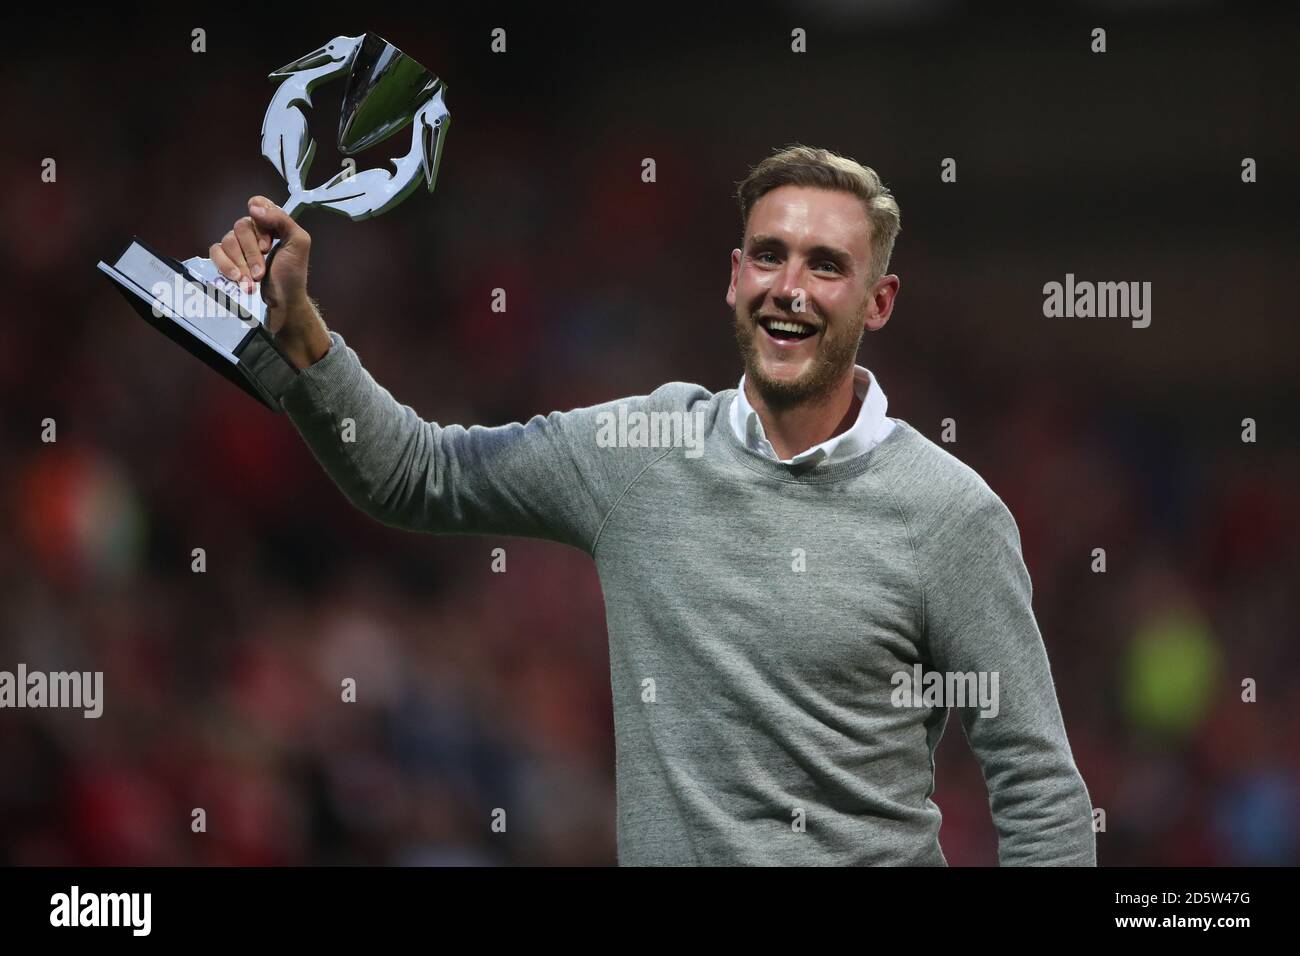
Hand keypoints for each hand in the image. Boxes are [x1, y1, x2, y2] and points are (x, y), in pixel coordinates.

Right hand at [208, 196, 328, 367]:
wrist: (282, 302)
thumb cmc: (292, 274)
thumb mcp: (299, 243)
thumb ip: (282, 220)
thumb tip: (253, 207)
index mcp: (272, 223)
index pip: (257, 204)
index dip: (260, 223)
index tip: (268, 244)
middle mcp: (254, 230)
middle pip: (241, 226)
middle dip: (252, 253)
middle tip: (262, 271)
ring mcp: (239, 244)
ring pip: (227, 240)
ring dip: (240, 264)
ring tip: (252, 280)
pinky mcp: (227, 258)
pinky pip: (215, 251)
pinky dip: (225, 266)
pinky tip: (237, 279)